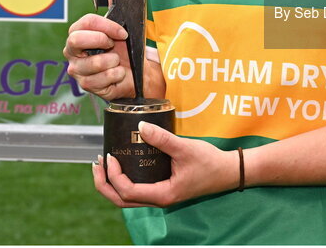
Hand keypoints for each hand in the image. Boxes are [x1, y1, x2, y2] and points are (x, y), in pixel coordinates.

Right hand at [64, 13, 133, 100]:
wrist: (132, 73)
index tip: (123, 32)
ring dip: (113, 61)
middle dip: (101, 41)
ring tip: (117, 62)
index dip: (106, 26)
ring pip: (94, 63)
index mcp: (77, 33)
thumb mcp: (119, 26)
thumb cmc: (121, 49)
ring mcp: (77, 69)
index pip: (85, 22)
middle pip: (77, 40)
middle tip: (114, 46)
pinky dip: (116, 75)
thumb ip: (113, 2)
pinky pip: (103, 78)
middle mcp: (72, 51)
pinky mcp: (86, 85)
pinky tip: (117, 74)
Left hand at [92, 122, 238, 207]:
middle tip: (96, 164)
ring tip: (104, 165)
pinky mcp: (164, 189)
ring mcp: (161, 196)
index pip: (127, 192)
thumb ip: (162, 138)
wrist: (228, 172)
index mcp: (162, 194)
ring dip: (112, 184)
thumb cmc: (210, 162)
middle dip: (105, 184)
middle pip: (121, 200)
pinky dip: (124, 182)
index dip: (114, 176)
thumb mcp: (185, 148)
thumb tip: (140, 126)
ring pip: (128, 198)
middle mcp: (159, 199)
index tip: (110, 157)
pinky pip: (137, 191)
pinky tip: (124, 165)